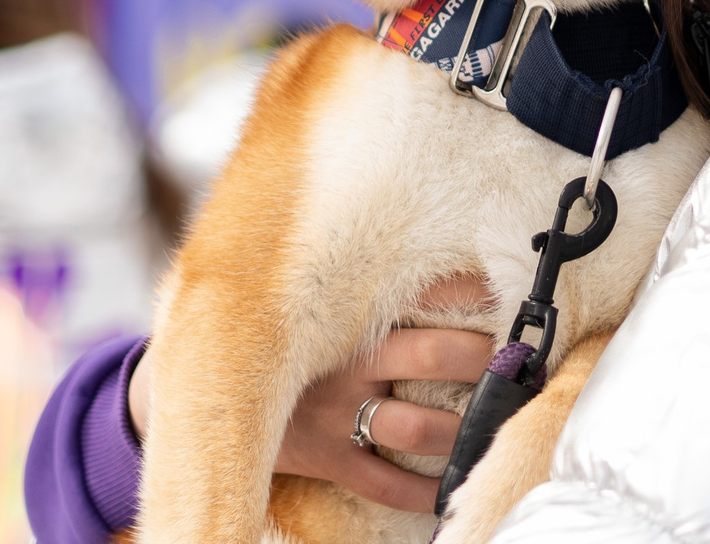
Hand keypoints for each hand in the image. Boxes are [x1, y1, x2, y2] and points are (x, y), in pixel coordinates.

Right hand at [126, 273, 495, 514]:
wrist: (189, 392)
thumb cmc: (257, 331)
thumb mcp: (292, 293)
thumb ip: (344, 272)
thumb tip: (402, 217)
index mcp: (342, 316)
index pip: (420, 291)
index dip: (470, 288)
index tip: (511, 284)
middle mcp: (345, 363)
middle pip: (433, 354)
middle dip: (482, 356)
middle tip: (519, 358)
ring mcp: (337, 415)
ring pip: (417, 426)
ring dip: (464, 427)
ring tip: (500, 420)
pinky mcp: (326, 459)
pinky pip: (383, 483)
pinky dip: (421, 492)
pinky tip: (451, 489)